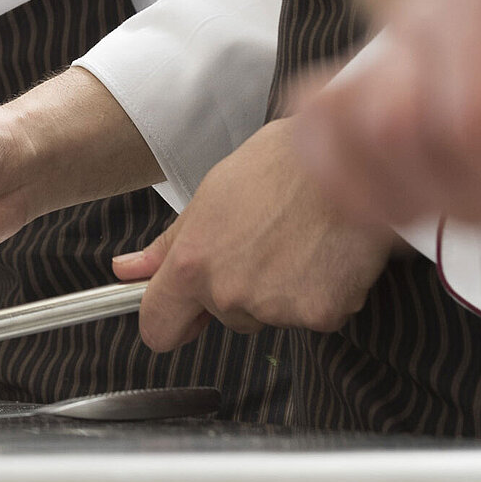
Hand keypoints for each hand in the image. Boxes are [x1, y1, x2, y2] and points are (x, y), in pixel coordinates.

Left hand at [111, 119, 395, 350]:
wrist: (352, 154)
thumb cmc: (285, 162)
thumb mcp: (212, 195)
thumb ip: (170, 244)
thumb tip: (127, 270)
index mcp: (193, 263)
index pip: (158, 327)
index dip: (170, 322)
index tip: (184, 315)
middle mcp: (228, 292)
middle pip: (225, 317)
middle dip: (241, 290)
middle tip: (268, 242)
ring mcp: (275, 308)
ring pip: (271, 316)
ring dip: (284, 291)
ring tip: (301, 240)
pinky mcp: (321, 314)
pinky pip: (317, 316)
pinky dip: (326, 293)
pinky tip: (328, 253)